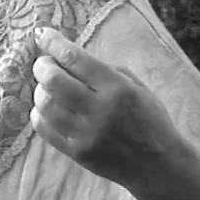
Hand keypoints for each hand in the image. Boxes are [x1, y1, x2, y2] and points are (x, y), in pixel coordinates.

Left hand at [30, 27, 183, 189]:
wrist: (159, 164)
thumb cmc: (148, 118)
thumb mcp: (135, 85)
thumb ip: (101, 69)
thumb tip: (64, 54)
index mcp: (117, 88)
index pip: (75, 58)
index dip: (53, 43)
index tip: (41, 34)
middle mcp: (100, 110)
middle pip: (53, 80)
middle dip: (42, 66)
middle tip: (44, 63)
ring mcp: (86, 134)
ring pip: (44, 103)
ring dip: (40, 89)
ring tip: (48, 87)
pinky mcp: (77, 152)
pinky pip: (43, 127)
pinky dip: (39, 112)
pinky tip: (47, 107)